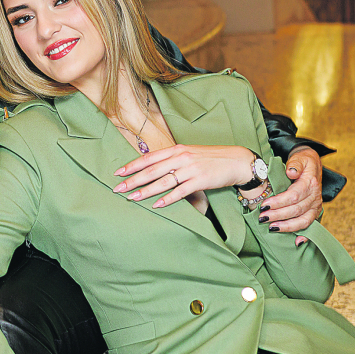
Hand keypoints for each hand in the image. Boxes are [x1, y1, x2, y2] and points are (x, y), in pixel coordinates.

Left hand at [113, 144, 252, 207]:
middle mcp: (181, 157)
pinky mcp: (200, 181)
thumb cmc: (210, 158)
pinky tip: (156, 205)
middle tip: (118, 188)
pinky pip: (180, 191)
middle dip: (133, 180)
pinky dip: (167, 199)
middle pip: (151, 170)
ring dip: (146, 191)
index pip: (149, 158)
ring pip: (162, 181)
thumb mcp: (189, 153)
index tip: (118, 173)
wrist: (236, 161)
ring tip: (132, 198)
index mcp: (176, 149)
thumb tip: (152, 167)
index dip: (132, 165)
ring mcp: (190, 169)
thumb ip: (171, 159)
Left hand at [257, 146, 322, 245]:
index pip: (294, 195)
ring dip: (287, 226)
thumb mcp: (300, 157)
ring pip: (303, 220)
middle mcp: (315, 196)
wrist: (313, 165)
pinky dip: (305, 235)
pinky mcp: (314, 212)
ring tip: (271, 228)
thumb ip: (295, 163)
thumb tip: (291, 172)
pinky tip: (297, 242)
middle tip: (262, 218)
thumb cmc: (303, 161)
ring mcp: (316, 206)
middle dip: (278, 215)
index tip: (264, 205)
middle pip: (296, 209)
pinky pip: (311, 225)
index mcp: (310, 183)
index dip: (279, 202)